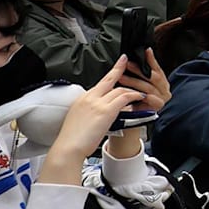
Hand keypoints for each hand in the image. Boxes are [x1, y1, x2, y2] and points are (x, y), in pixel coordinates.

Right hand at [41, 60, 149, 181]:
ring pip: (120, 89)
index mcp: (82, 99)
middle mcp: (90, 97)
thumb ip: (91, 110)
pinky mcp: (106, 111)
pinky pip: (124, 98)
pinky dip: (134, 96)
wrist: (68, 147)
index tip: (116, 65)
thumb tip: (100, 111)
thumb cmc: (72, 137)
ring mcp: (98, 103)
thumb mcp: (79, 118)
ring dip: (132, 90)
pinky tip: (140, 97)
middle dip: (119, 68)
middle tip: (126, 61)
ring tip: (140, 92)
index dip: (109, 73)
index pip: (99, 83)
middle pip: (108, 79)